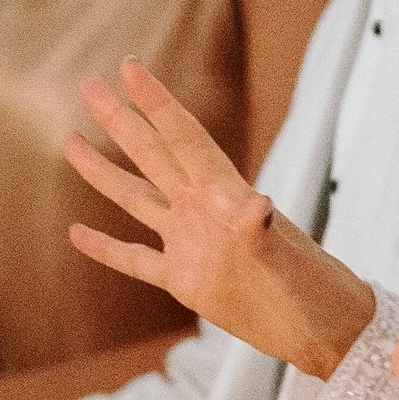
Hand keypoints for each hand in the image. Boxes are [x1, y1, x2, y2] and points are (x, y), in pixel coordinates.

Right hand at [66, 62, 376, 377]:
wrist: (327, 332)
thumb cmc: (317, 293)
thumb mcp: (290, 263)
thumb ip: (265, 235)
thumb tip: (255, 207)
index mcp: (227, 197)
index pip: (185, 139)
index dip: (157, 103)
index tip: (129, 67)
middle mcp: (204, 212)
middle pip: (154, 156)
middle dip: (121, 120)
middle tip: (88, 83)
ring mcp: (192, 245)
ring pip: (138, 199)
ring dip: (104, 172)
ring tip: (70, 140)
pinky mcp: (187, 282)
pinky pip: (137, 260)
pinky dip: (108, 247)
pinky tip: (78, 233)